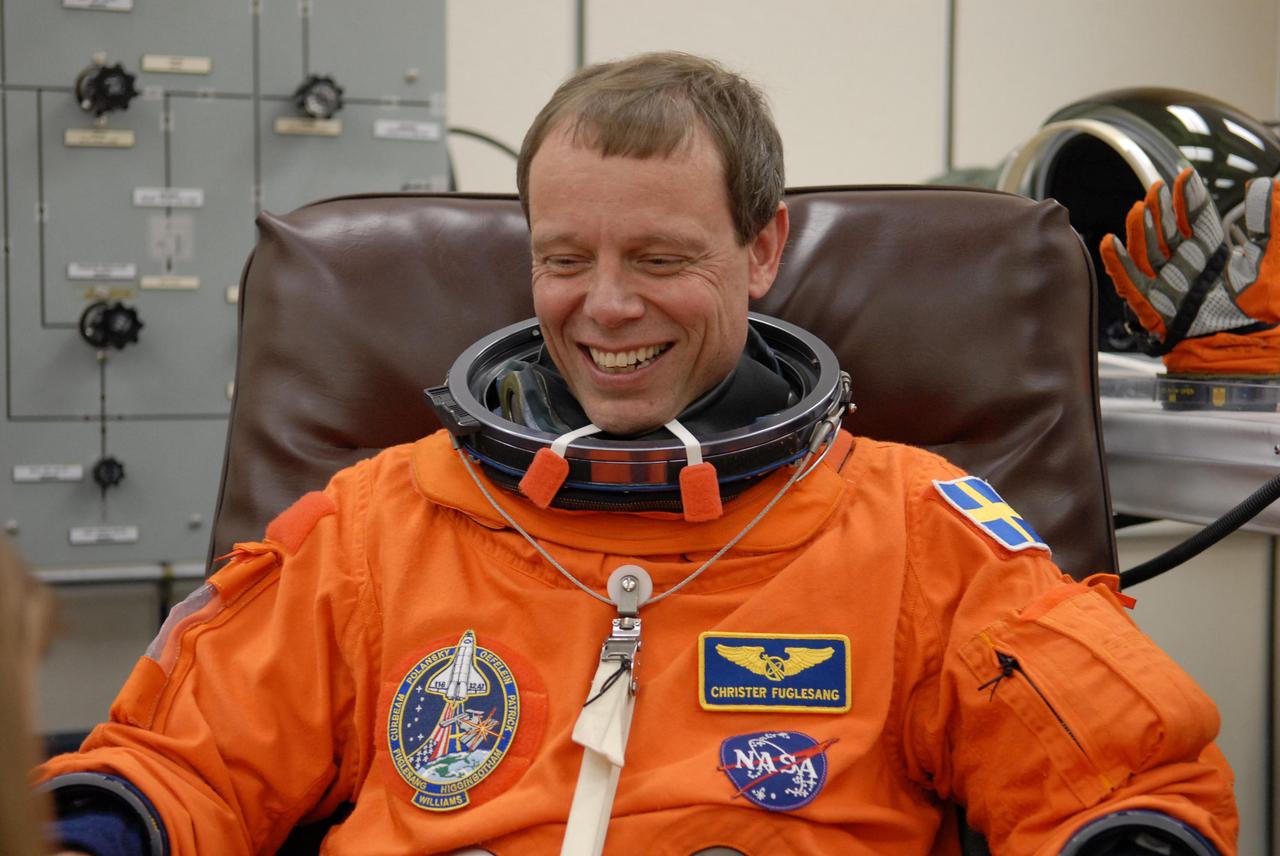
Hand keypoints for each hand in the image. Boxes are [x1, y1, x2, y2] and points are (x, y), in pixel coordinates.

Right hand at [1099, 167, 1279, 354]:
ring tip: (1138, 208)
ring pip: (1146, 252)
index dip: (1188, 198)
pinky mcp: (1152, 305)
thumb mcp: (1271, 256)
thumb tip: (1267, 185)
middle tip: (1157, 188)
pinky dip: (1118, 263)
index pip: (1194, 219)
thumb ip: (1270, 221)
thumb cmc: (1260, 305)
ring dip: (1139, 230)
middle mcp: (1186, 266)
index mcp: (1211, 254)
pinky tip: (1111, 242)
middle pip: (1165, 232)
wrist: (1246, 341)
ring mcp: (1167, 284)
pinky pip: (1129, 282)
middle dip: (1160, 209)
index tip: (1185, 174)